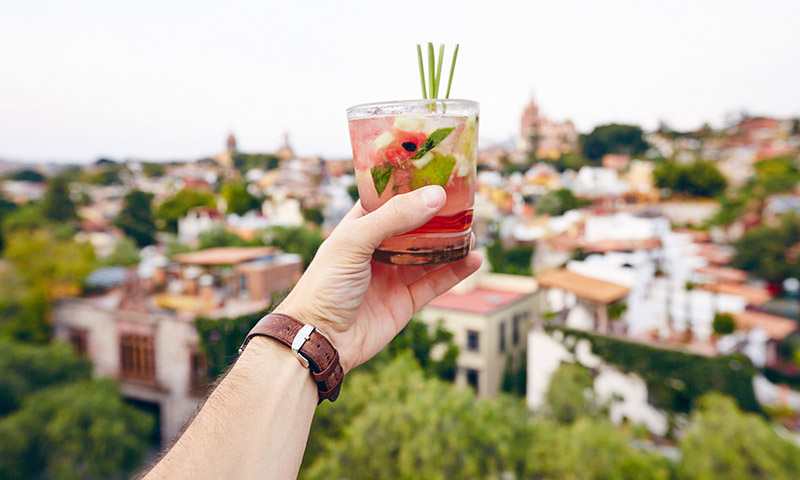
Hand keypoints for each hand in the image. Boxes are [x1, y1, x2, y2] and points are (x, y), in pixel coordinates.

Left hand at [275, 185, 481, 372]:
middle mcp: (377, 249)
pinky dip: (456, 271)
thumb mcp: (354, 242)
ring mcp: (392, 276)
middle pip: (414, 226)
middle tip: (464, 203)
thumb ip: (393, 217)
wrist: (319, 340)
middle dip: (438, 216)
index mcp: (359, 228)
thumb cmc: (324, 285)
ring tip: (472, 231)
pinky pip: (436, 283)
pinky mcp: (405, 302)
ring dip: (451, 243)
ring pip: (429, 254)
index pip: (387, 199)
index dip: (410, 186)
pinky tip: (475, 259)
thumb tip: (435, 197)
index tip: (438, 172)